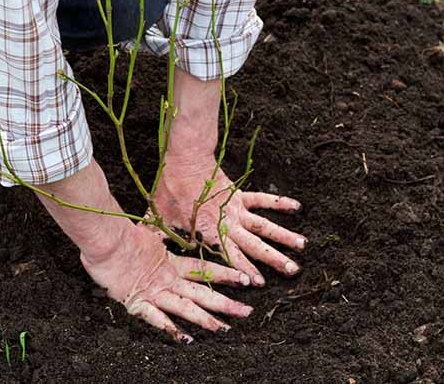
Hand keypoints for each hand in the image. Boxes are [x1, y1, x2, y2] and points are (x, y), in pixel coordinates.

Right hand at [81, 223, 253, 341]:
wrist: (104, 238)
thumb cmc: (118, 235)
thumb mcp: (143, 236)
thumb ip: (152, 241)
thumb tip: (154, 237)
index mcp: (169, 262)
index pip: (203, 269)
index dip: (225, 275)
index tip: (244, 280)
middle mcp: (167, 279)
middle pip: (202, 292)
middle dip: (225, 303)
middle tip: (246, 311)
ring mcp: (155, 291)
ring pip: (186, 307)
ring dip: (206, 319)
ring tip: (225, 328)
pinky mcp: (139, 302)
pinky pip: (158, 319)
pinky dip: (172, 329)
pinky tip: (186, 339)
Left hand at [153, 156, 305, 286]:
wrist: (185, 158)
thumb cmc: (170, 189)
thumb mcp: (159, 216)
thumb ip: (155, 234)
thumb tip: (141, 247)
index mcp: (210, 233)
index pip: (231, 257)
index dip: (245, 270)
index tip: (260, 284)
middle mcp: (227, 223)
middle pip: (255, 245)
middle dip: (274, 260)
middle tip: (292, 271)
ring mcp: (236, 209)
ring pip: (264, 226)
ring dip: (284, 236)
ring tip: (302, 246)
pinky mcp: (239, 195)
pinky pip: (262, 199)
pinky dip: (279, 202)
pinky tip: (297, 207)